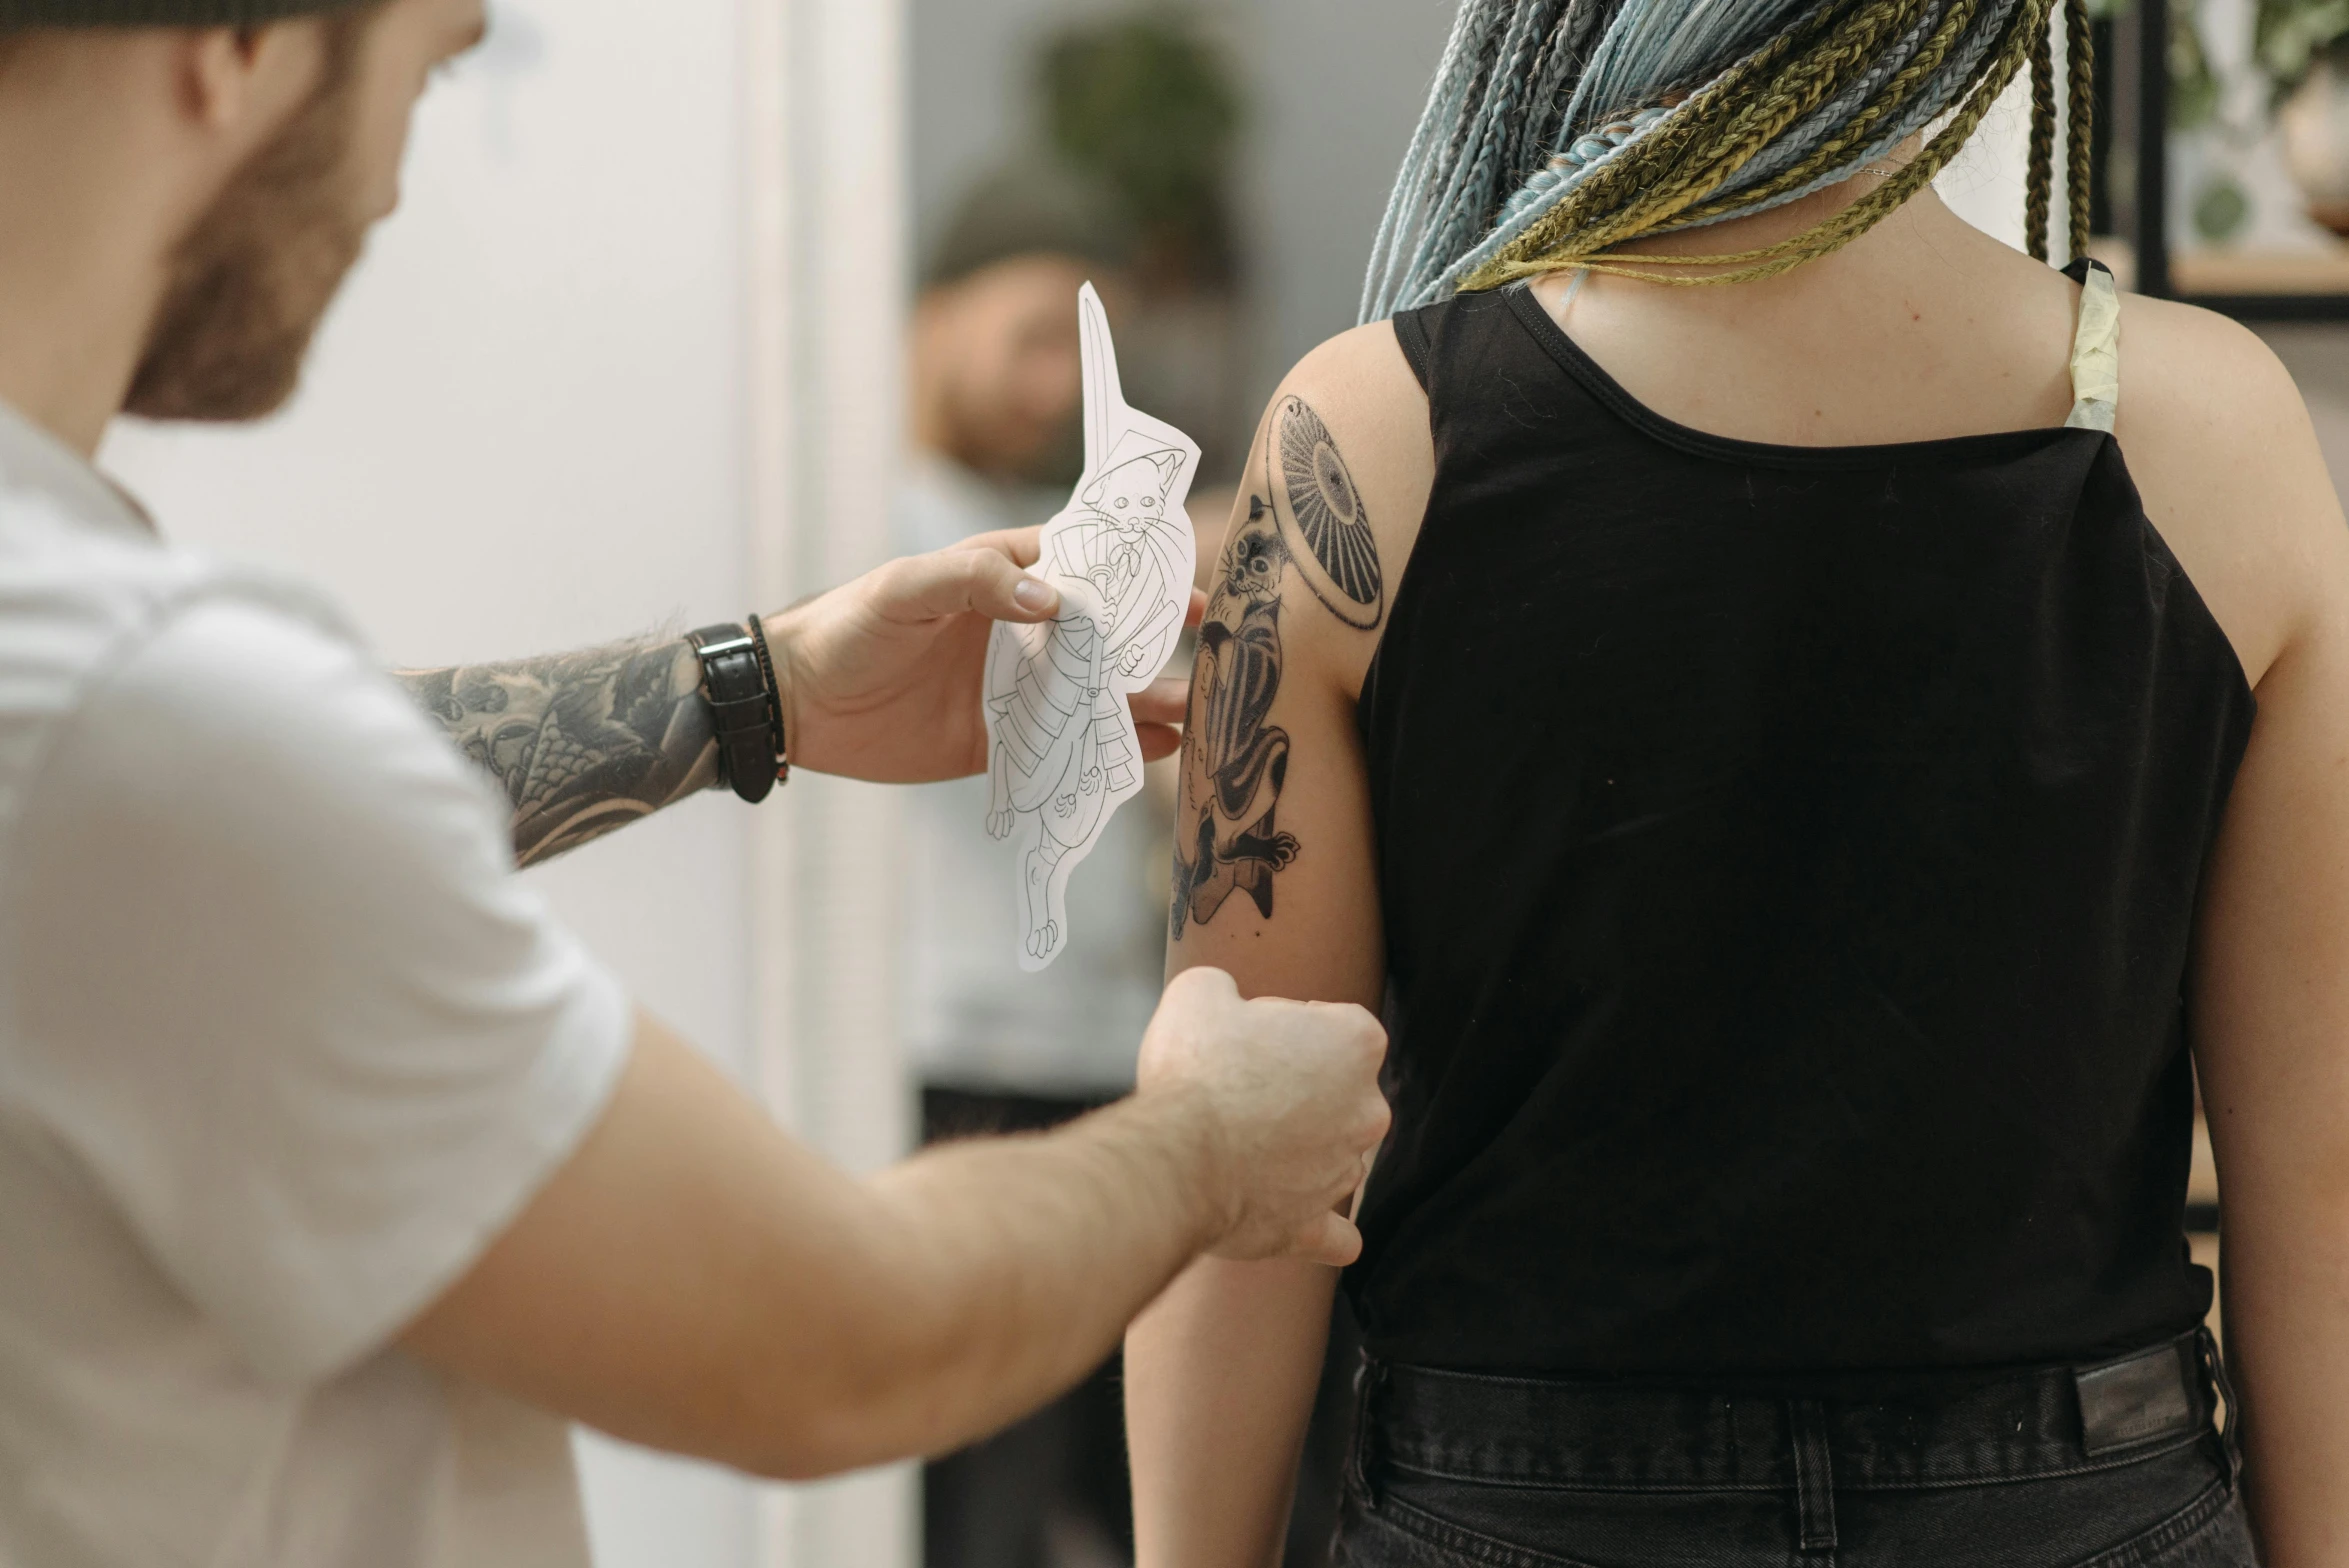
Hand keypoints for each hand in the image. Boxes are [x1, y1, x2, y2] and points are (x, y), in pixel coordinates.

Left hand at [762, 529, 1205, 784]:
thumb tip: (1052, 600)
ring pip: (1096, 694)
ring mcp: (1016, 689)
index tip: (1190, 598)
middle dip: (1160, 647)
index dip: (1142, 579)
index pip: (1090, 568)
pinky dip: (1108, 750)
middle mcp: (1022, 631)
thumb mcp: (907, 587)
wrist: (797, 705)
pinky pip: (1065, 748)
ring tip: (1197, 715)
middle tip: (1215, 664)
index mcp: (1006, 576)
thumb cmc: (848, 627)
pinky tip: (1153, 754)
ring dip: (1147, 702)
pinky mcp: (1001, 743)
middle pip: (1108, 636)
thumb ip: (976, 580)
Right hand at [1136, 968, 1390, 1267]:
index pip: (1333, 1023)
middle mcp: (1367, 1110)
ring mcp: (1343, 1171)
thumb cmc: (1196, 1067)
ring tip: (1233, 1142)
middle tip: (1237, 1087)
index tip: (1248, 1036)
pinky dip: (1318, 1228)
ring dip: (1295, 1149)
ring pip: (1330, 1154)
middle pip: (1337, 1090)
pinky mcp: (1312, 1225)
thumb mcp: (1200, 993)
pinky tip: (1296, 1217)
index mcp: (1356, 1042)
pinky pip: (1333, 1235)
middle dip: (1296, 1088)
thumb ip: (1227, 990)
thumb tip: (1224, 1002)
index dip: (1288, 1024)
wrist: (1177, 1154)